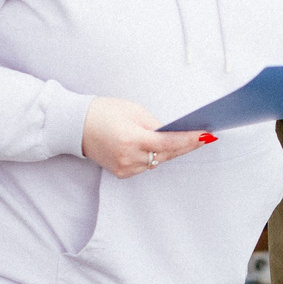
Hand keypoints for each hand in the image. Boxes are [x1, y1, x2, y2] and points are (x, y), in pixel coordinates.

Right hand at [83, 97, 209, 177]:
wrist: (76, 125)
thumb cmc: (103, 112)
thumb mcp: (133, 111)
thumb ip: (155, 124)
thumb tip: (172, 133)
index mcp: (132, 139)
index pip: (169, 143)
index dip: (190, 140)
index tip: (206, 136)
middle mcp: (129, 157)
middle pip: (167, 155)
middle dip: (184, 145)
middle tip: (203, 137)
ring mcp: (125, 167)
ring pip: (157, 162)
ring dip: (169, 152)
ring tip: (186, 141)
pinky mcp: (122, 173)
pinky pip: (146, 166)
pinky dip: (154, 157)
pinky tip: (160, 148)